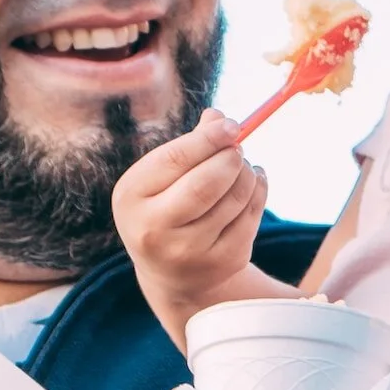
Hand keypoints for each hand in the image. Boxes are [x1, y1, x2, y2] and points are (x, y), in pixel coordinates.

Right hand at [112, 110, 266, 336]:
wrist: (172, 272)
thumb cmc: (166, 206)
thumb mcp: (162, 176)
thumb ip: (188, 145)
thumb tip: (218, 118)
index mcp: (131, 197)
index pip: (175, 159)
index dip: (208, 138)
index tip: (231, 125)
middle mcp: (154, 230)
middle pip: (205, 184)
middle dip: (230, 158)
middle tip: (238, 148)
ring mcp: (188, 252)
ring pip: (234, 199)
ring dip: (247, 173)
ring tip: (243, 166)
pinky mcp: (221, 262)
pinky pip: (251, 217)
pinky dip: (259, 192)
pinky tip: (252, 185)